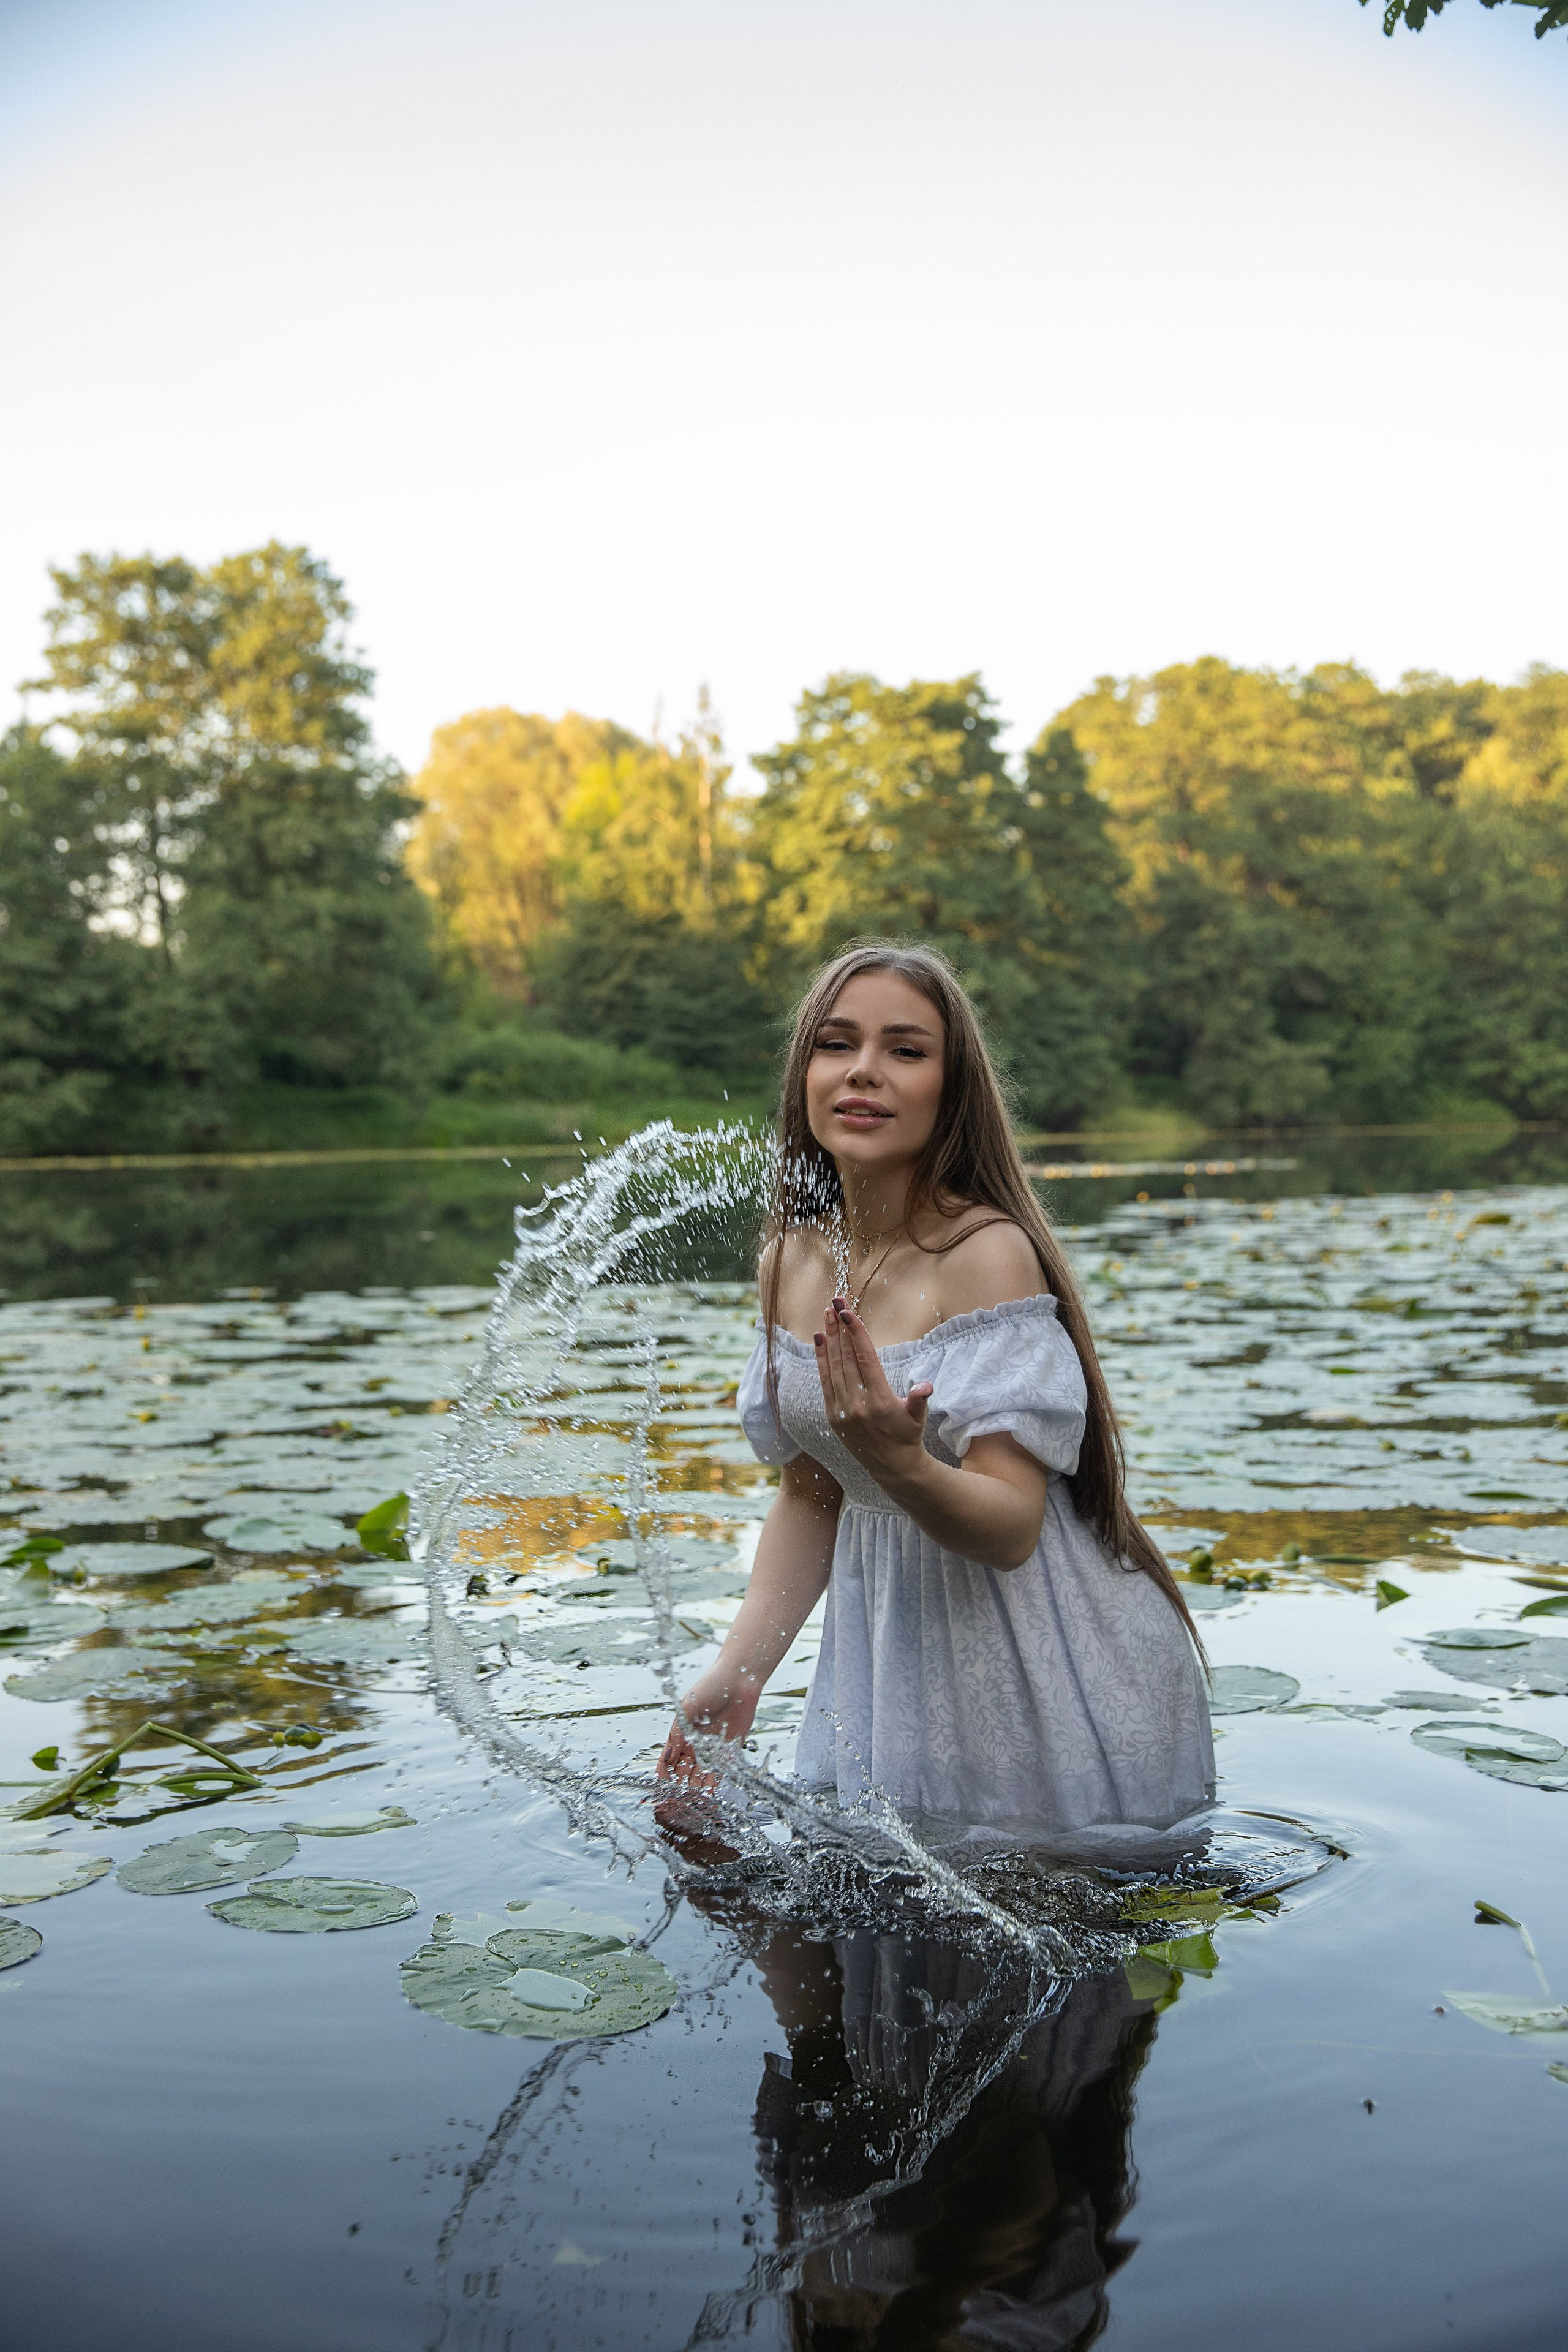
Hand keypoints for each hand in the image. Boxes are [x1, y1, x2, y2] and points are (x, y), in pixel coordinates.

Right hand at [656, 1667, 760, 1789]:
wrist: (739, 1679)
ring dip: (695, 1786)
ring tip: (692, 1798)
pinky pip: (720, 1770)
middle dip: (679, 1784)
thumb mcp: (688, 1707)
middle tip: (678, 1798)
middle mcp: (695, 1743)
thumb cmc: (710, 1687)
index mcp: (681, 1733)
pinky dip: (714, 1782)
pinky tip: (710, 1791)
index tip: (661, 1786)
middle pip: (683, 1771)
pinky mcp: (729, 1749)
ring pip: (700, 1774)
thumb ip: (678, 1733)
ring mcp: (712, 1748)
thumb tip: (668, 1756)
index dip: (663, 1773)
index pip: (668, 1759)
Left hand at [814, 1300, 934, 1494]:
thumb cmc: (908, 1436)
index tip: (848, 1312)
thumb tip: (926, 1387)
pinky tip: (819, 1340)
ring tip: (827, 1315)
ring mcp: (841, 1410)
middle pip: (845, 1358)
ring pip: (833, 1367)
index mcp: (879, 1400)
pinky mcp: (832, 1416)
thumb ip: (919, 1399)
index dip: (855, 1334)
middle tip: (835, 1302)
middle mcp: (857, 1404)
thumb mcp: (918, 1418)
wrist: (891, 1468)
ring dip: (829, 1339)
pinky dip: (821, 1360)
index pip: (864, 1359)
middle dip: (840, 1328)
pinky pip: (825, 1382)